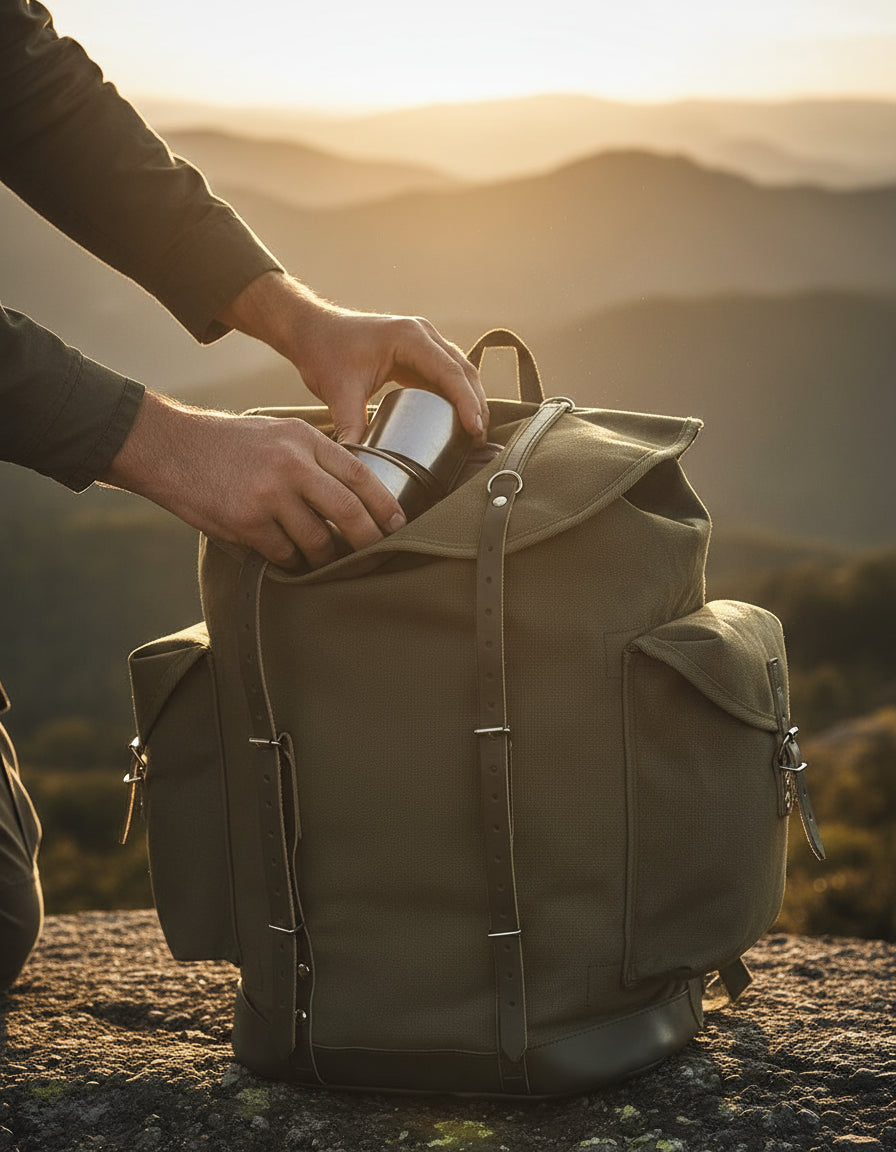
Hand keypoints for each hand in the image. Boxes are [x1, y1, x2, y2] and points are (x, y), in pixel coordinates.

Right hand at [101, 392, 407, 569]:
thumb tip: (354, 486)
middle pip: (348, 512)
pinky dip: (290, 559)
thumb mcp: (277, 430)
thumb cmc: (226, 442)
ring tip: (323, 558)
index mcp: (304, 439)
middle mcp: (291, 465)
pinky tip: (288, 557)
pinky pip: (283, 552)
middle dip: (367, 540)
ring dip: (324, 556)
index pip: (360, 474)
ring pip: (317, 540)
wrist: (168, 447)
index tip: (397, 524)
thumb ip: (314, 453)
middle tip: (373, 553)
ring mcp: (269, 495)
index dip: (385, 504)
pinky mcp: (246, 521)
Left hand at [216, 272, 488, 443]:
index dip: (467, 402)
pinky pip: (446, 373)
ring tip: (475, 432)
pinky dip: (457, 394)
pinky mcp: (417, 353)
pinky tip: (459, 417)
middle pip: (463, 370)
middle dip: (476, 403)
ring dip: (471, 398)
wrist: (311, 330)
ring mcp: (422, 341)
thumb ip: (351, 426)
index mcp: (409, 337)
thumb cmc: (324, 351)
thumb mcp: (339, 391)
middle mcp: (422, 334)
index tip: (475, 430)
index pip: (449, 371)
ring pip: (459, 370)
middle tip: (479, 438)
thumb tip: (359, 462)